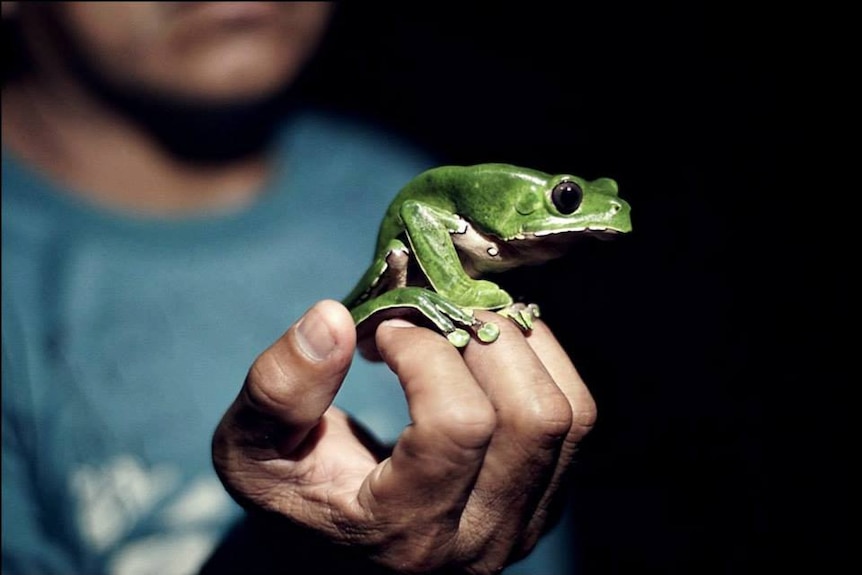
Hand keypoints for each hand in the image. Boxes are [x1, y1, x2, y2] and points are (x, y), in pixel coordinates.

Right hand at [211, 299, 595, 573]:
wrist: (337, 535)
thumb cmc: (295, 487)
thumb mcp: (252, 447)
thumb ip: (278, 388)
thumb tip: (334, 317)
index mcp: (403, 532)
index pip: (457, 427)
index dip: (426, 354)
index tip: (387, 332)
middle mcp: (478, 542)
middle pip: (531, 418)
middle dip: (483, 339)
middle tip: (434, 314)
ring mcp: (521, 526)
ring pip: (567, 415)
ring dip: (522, 344)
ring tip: (465, 321)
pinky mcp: (545, 502)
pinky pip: (576, 418)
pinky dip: (545, 362)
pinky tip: (493, 346)